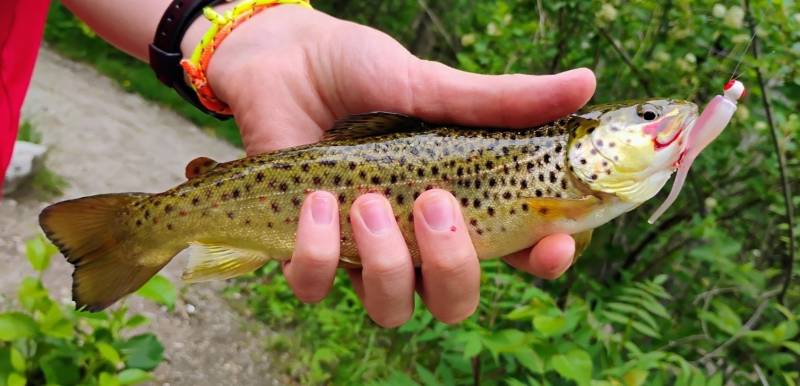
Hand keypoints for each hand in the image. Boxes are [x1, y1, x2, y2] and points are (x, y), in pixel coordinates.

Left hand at [199, 5, 594, 325]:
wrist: (283, 61)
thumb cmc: (361, 70)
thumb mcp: (430, 82)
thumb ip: (497, 100)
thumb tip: (584, 82)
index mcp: (459, 201)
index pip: (518, 253)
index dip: (543, 262)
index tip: (551, 244)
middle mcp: (415, 238)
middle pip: (454, 301)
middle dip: (452, 268)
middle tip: (434, 203)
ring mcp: (362, 249)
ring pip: (391, 308)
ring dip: (385, 263)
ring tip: (365, 201)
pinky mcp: (307, 250)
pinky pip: (316, 287)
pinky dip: (317, 254)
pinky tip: (315, 203)